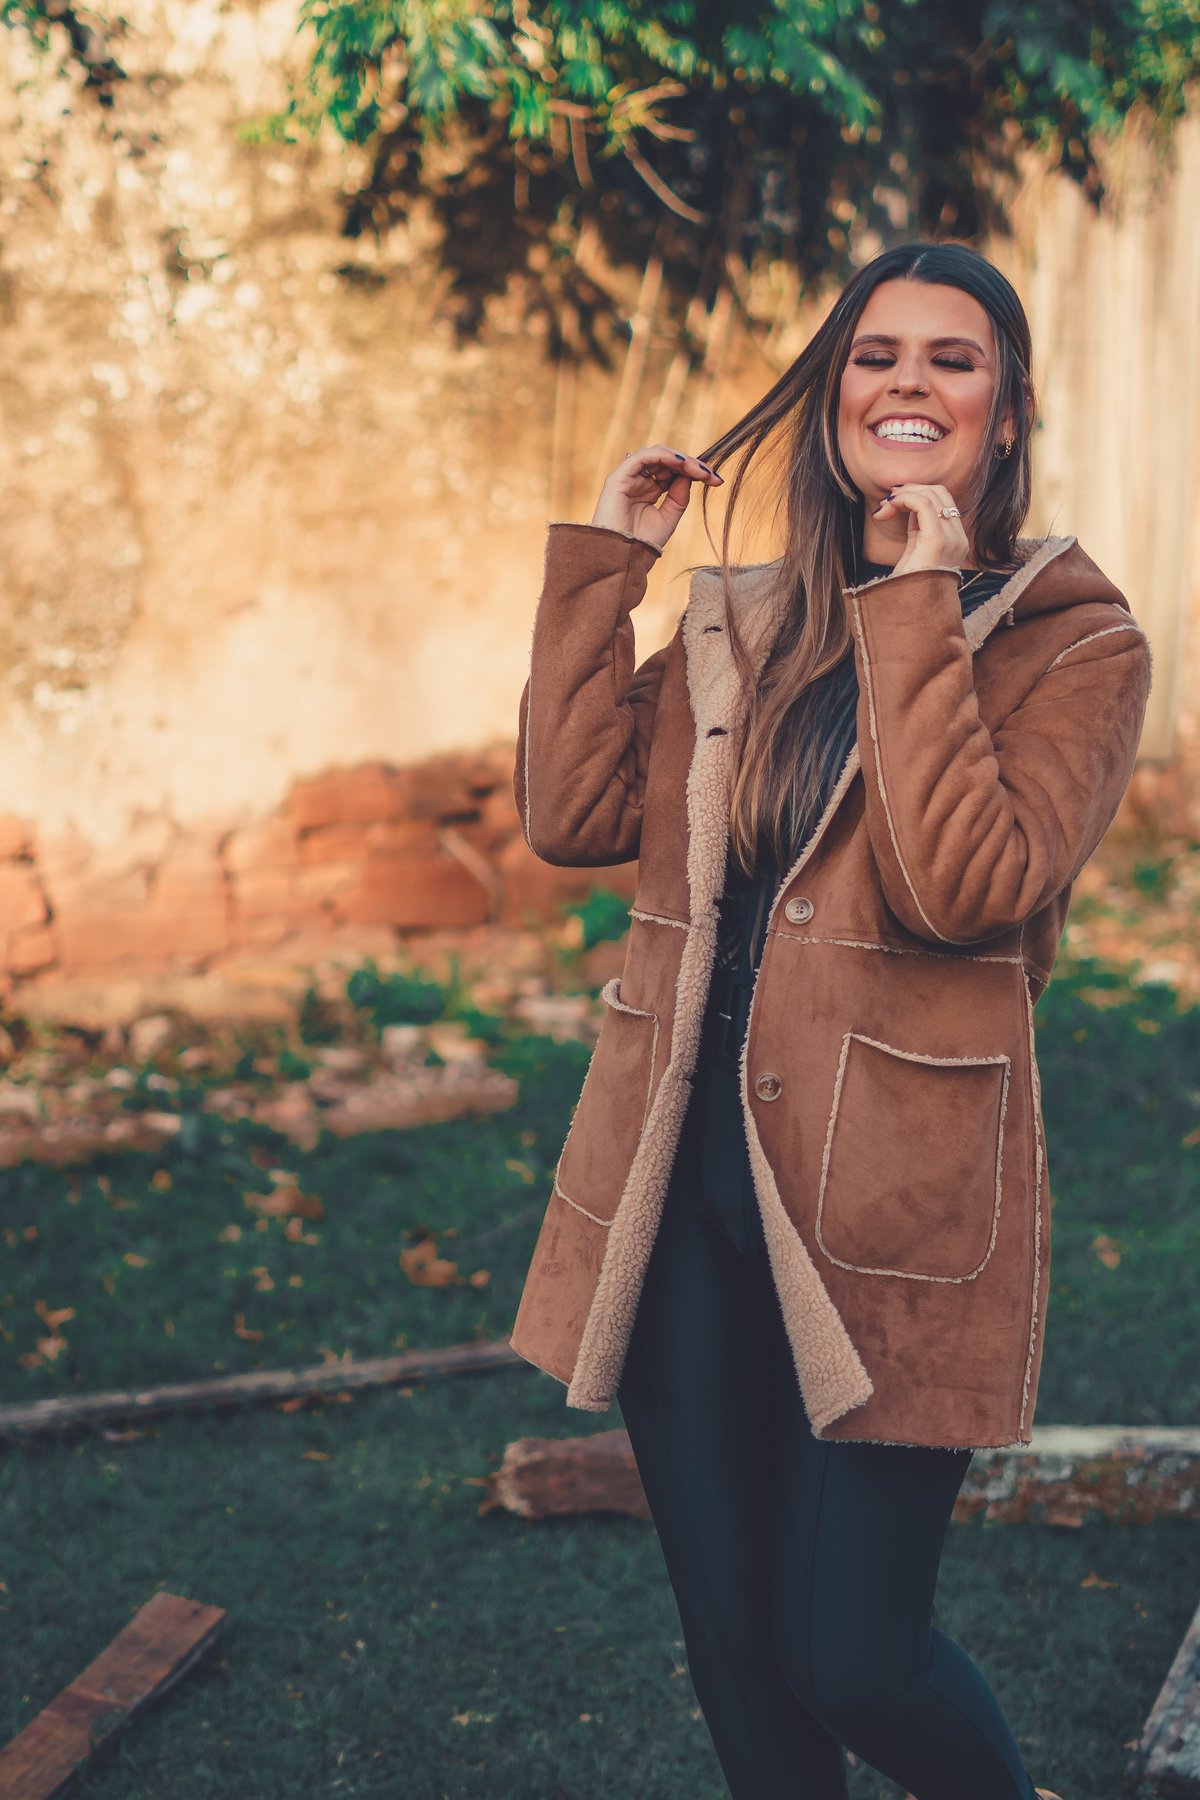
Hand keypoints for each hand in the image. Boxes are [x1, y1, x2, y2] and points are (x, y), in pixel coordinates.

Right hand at [591, 444, 722, 551]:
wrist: (621, 558)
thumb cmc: (641, 542)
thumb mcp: (669, 518)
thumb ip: (680, 496)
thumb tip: (691, 476)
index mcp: (650, 489)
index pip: (675, 471)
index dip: (696, 471)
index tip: (717, 481)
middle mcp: (639, 480)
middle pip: (668, 459)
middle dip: (692, 464)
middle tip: (710, 475)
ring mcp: (628, 477)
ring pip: (657, 454)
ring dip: (681, 459)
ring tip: (698, 470)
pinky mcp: (618, 478)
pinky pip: (642, 456)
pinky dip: (663, 456)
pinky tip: (680, 463)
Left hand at [872, 483, 968, 578]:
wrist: (912, 612)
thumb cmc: (909, 585)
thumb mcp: (915, 550)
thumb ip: (917, 528)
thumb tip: (906, 503)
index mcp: (955, 539)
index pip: (943, 500)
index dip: (917, 493)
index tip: (893, 503)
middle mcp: (958, 537)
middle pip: (940, 492)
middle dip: (910, 490)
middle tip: (887, 503)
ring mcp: (952, 539)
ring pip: (932, 494)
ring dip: (904, 494)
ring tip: (885, 507)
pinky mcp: (938, 541)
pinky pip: (923, 504)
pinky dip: (904, 499)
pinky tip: (888, 508)